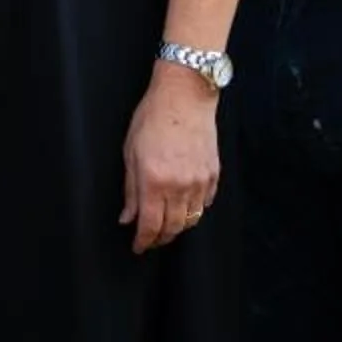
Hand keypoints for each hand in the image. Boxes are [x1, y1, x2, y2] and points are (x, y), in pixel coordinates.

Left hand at [120, 66, 220, 253]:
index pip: (149, 225)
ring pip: (191, 219)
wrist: (185, 95)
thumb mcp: (130, 152)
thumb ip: (130, 189)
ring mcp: (199, 181)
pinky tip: (184, 206)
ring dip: (178, 227)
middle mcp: (179, 186)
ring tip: (167, 226)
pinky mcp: (213, 173)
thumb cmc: (152, 117)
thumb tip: (127, 217)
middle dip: (160, 239)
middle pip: (173, 228)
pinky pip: (205, 203)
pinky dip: (194, 210)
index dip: (143, 241)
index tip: (137, 247)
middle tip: (151, 240)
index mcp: (154, 181)